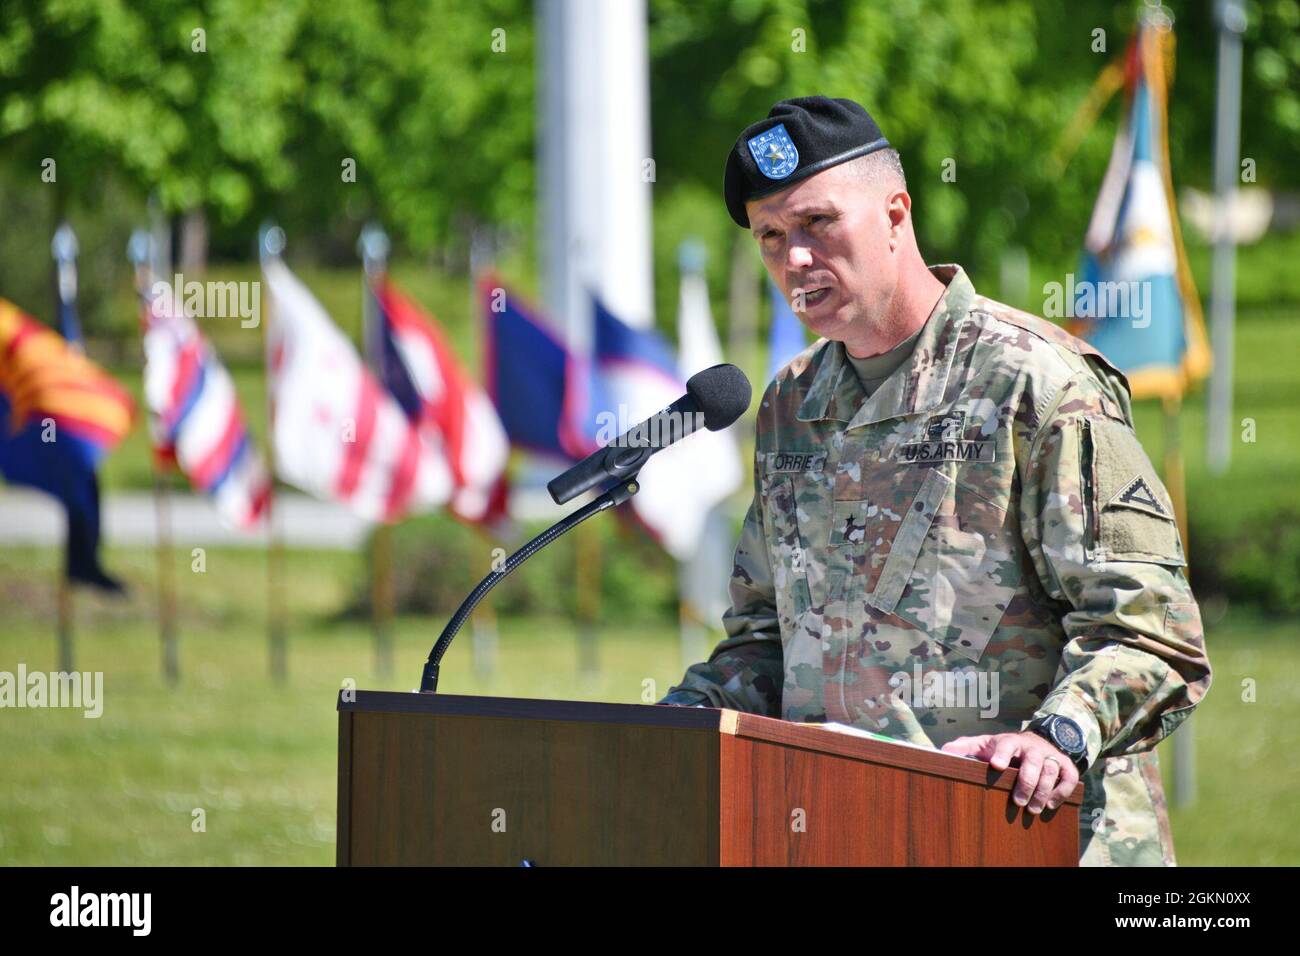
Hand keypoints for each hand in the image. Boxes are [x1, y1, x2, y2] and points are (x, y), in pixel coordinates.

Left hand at [941, 731, 1078, 814]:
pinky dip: (1063, 790)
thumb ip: (967, 747)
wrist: (1038, 741)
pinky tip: (1052, 804)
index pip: (1006, 744)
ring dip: (1043, 791)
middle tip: (1018, 802)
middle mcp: (1032, 747)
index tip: (995, 766)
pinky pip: (1070, 777)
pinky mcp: (1066, 765)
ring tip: (1033, 809)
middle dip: (1026, 782)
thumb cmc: (1006, 748)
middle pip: (1033, 761)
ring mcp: (1050, 756)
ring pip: (1051, 770)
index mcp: (1011, 741)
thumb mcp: (985, 744)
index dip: (1001, 753)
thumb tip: (944, 752)